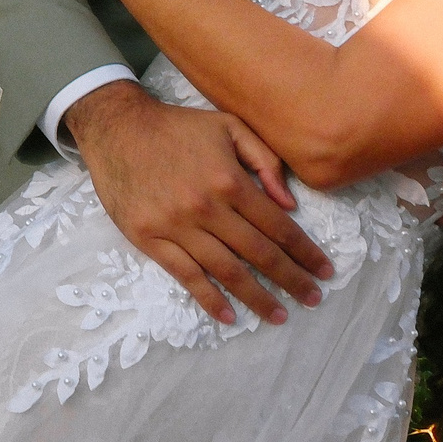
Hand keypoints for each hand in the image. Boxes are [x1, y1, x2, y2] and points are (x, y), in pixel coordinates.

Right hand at [65, 82, 331, 325]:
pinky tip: (229, 315)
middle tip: (313, 299)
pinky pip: (185, 275)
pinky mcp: (149, 238)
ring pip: (226, 271)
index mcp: (230, 180)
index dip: (305, 251)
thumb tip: (290, 204)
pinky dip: (209, 299)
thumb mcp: (229, 126)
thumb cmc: (178, 127)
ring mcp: (176, 226)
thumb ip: (265, 160)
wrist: (118, 128)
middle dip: (291, 279)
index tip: (325, 271)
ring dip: (256, 297)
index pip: (278, 226)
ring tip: (279, 316)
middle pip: (258, 254)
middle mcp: (207, 207)